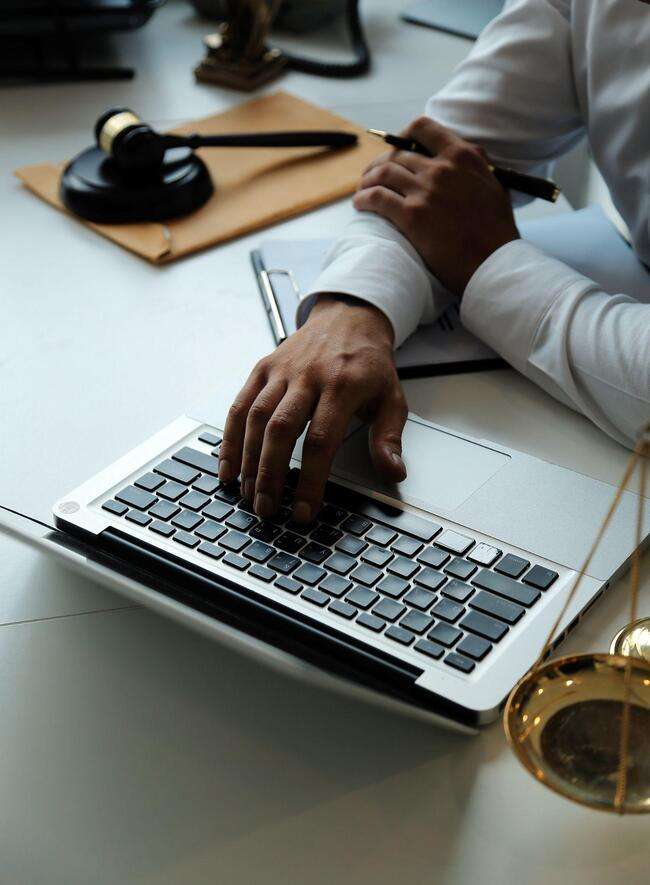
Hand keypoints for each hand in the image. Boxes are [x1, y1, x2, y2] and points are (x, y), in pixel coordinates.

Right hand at [219, 295, 407, 523]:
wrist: (349, 318)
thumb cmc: (369, 364)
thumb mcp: (392, 398)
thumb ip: (389, 437)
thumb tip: (393, 472)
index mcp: (342, 386)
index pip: (321, 440)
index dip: (310, 480)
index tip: (304, 511)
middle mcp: (308, 377)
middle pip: (281, 430)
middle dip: (270, 474)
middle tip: (267, 509)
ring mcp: (281, 371)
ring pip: (255, 418)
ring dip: (247, 460)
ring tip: (248, 494)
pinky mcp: (263, 369)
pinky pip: (240, 404)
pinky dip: (230, 437)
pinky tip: (227, 466)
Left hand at [354, 117, 519, 294]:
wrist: (492, 263)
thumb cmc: (496, 231)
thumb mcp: (494, 185)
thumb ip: (476, 166)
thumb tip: (466, 153)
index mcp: (462, 157)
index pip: (422, 128)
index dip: (402, 135)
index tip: (395, 147)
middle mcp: (441, 168)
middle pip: (397, 154)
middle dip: (380, 164)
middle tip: (373, 177)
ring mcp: (425, 190)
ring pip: (383, 173)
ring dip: (367, 181)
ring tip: (363, 190)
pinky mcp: (411, 215)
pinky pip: (377, 198)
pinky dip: (363, 199)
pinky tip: (360, 205)